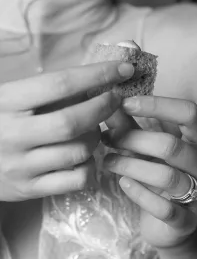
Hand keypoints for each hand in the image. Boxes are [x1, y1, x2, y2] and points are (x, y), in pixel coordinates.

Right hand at [0, 61, 133, 200]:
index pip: (59, 83)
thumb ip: (50, 90)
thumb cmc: (0, 122)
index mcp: (7, 102)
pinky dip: (90, 166)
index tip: (123, 69)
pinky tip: (85, 157)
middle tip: (115, 100)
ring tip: (94, 130)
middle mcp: (12, 134)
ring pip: (78, 151)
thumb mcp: (12, 98)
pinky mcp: (30, 189)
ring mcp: (21, 165)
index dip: (97, 75)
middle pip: (72, 121)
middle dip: (103, 108)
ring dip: (96, 137)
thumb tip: (101, 77)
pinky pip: (76, 179)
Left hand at [103, 95, 196, 248]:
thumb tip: (108, 101)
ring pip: (167, 177)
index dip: (158, 104)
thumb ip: (131, 127)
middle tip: (107, 138)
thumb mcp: (147, 150)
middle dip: (134, 140)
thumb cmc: (159, 181)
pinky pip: (164, 208)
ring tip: (109, 161)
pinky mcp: (188, 222)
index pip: (190, 113)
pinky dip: (139, 194)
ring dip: (131, 166)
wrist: (170, 228)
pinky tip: (123, 184)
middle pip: (172, 145)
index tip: (124, 103)